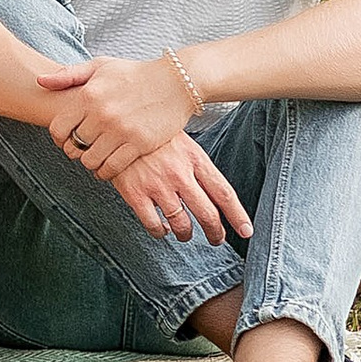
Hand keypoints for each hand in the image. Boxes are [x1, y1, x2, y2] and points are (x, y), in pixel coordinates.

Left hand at [36, 53, 194, 178]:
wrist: (175, 82)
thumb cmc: (134, 74)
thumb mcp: (100, 66)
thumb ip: (69, 75)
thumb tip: (39, 80)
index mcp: (88, 95)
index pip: (58, 128)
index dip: (58, 138)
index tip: (65, 139)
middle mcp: (101, 114)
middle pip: (73, 146)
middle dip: (74, 151)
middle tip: (81, 150)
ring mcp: (120, 131)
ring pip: (90, 160)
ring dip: (89, 163)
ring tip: (95, 158)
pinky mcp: (138, 144)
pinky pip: (112, 168)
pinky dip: (106, 172)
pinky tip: (107, 167)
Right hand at [107, 134, 253, 246]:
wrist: (114, 122)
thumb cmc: (151, 132)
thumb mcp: (181, 140)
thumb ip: (196, 165)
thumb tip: (213, 194)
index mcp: (194, 158)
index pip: (224, 193)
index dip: (237, 216)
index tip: (245, 231)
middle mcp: (179, 174)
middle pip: (207, 214)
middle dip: (215, 233)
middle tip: (216, 239)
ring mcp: (157, 185)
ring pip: (182, 224)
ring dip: (186, 234)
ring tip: (184, 234)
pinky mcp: (135, 193)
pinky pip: (153, 225)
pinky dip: (160, 232)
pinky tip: (161, 228)